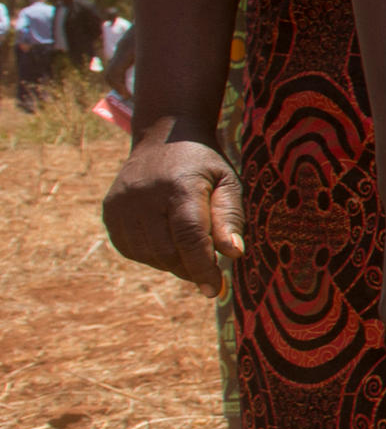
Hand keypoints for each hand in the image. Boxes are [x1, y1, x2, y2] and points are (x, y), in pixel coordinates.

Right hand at [103, 136, 241, 293]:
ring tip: (188, 249)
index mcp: (179, 187)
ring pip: (148, 254)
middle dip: (190, 268)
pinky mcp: (110, 211)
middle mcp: (144, 195)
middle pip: (167, 251)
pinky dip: (152, 255)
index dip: (202, 267)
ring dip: (172, 263)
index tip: (215, 290)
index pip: (189, 236)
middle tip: (207, 268)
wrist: (163, 138)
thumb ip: (230, 217)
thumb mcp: (227, 182)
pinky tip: (166, 240)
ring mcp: (121, 204)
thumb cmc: (203, 165)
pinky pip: (131, 249)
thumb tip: (234, 255)